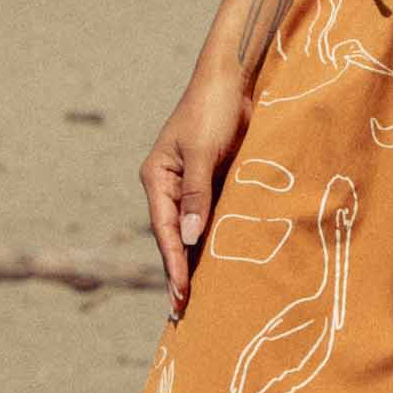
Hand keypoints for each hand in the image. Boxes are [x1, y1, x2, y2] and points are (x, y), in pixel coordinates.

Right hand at [141, 70, 252, 318]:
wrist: (234, 79)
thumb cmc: (213, 110)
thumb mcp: (204, 153)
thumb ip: (198, 196)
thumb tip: (189, 238)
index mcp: (158, 178)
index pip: (165, 232)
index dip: (174, 266)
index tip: (181, 295)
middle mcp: (170, 185)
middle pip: (174, 237)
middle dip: (179, 273)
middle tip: (183, 313)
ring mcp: (192, 185)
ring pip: (193, 231)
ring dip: (197, 261)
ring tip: (201, 299)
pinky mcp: (214, 181)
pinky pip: (213, 217)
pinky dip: (215, 240)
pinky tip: (222, 263)